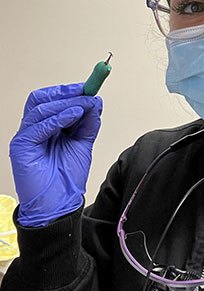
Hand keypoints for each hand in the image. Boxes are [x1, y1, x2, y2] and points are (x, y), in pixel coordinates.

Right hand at [9, 83, 102, 226]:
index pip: (52, 99)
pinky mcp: (21, 147)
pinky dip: (57, 119)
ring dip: (65, 104)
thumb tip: (96, 102)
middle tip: (85, 92)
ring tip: (84, 106)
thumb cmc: (67, 178)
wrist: (60, 204)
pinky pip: (38, 126)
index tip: (89, 86)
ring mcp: (26, 137)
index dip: (70, 91)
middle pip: (41, 99)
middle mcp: (34, 128)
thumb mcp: (84, 143)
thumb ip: (88, 123)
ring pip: (40, 109)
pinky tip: (73, 116)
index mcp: (47, 126)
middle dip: (65, 93)